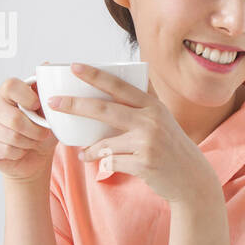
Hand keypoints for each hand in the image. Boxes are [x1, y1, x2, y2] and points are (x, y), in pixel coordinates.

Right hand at [0, 75, 57, 182]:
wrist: (34, 157)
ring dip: (28, 143)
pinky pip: (5, 150)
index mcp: (6, 93)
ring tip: (31, 142)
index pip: (11, 86)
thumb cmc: (40, 130)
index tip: (38, 107)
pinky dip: (18, 153)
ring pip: (11, 136)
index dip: (28, 98)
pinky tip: (19, 151)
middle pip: (14, 118)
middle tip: (42, 134)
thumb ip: (46, 89)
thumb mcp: (48, 111)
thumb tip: (48, 64)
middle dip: (35, 131)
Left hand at [48, 63, 215, 204]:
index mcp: (153, 106)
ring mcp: (147, 143)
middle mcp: (151, 121)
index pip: (119, 86)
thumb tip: (130, 73)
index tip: (74, 67)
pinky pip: (110, 162)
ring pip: (104, 143)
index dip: (96, 75)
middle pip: (104, 110)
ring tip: (82, 152)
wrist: (191, 177)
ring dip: (89, 149)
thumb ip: (145, 99)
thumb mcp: (163, 118)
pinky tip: (96, 163)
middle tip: (54, 102)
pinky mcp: (143, 164)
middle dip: (75, 104)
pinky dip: (100, 163)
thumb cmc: (171, 145)